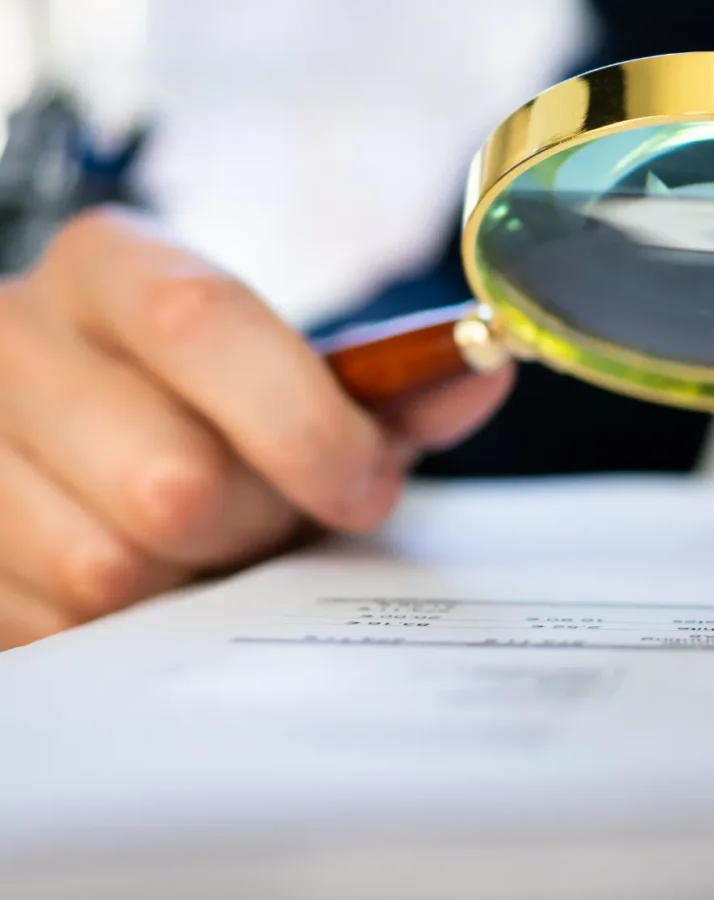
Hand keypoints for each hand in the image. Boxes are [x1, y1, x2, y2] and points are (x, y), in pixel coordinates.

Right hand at [0, 210, 512, 647]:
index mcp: (106, 268)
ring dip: (191, 584)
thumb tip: (482, 372)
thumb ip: (392, 384)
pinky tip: (146, 582)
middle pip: (168, 477)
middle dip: (254, 523)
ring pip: (110, 570)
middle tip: (271, 518)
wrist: (73, 442)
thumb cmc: (209, 406)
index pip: (198, 320)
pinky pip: (59, 629)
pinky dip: (129, 632)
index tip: (365, 485)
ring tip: (202, 547)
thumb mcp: (300, 377)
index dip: (301, 419)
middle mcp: (9, 341)